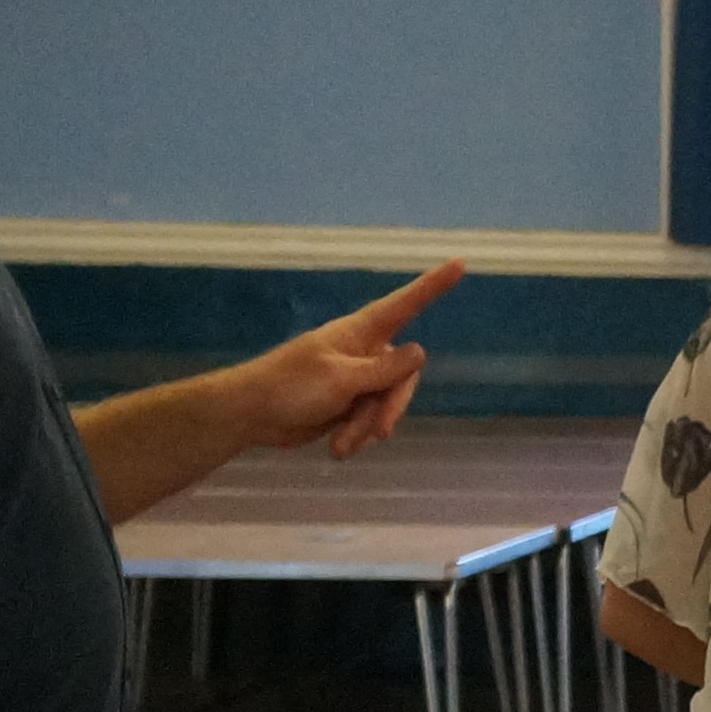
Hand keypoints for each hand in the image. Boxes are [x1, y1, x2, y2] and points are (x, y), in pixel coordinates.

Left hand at [236, 261, 458, 457]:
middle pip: (402, 375)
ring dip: (367, 427)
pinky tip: (339, 448)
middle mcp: (364, 352)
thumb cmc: (290, 386)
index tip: (459, 263)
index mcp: (360, 333)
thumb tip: (419, 352)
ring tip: (342, 445)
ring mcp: (356, 379)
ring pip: (386, 403)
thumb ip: (383, 369)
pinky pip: (370, 420)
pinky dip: (357, 435)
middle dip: (391, 407)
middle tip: (378, 432)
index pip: (405, 304)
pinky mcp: (348, 405)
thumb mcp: (340, 377)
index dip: (432, 286)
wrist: (251, 415)